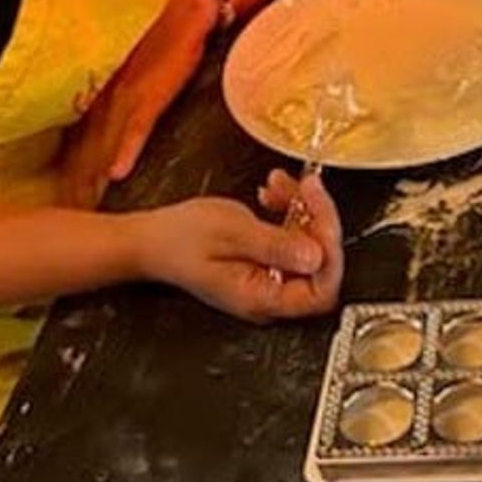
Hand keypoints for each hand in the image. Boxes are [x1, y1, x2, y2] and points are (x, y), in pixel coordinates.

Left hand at [58, 0, 216, 207]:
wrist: (185, 7)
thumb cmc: (162, 31)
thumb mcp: (130, 64)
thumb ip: (116, 89)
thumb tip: (111, 114)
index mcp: (100, 93)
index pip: (75, 139)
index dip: (66, 170)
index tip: (61, 198)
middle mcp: (106, 98)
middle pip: (82, 149)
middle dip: (74, 182)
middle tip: (67, 213)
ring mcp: (128, 98)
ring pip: (101, 145)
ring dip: (92, 177)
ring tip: (86, 207)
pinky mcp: (152, 95)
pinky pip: (135, 130)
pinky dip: (125, 152)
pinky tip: (118, 174)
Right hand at [129, 171, 343, 321]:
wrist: (151, 238)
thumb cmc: (179, 240)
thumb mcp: (231, 234)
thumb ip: (275, 246)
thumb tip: (316, 255)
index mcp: (262, 297)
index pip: (321, 289)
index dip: (330, 251)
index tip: (321, 213)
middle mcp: (269, 292)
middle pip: (319, 261)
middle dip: (317, 219)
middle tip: (306, 187)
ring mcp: (269, 275)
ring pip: (307, 242)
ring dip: (301, 208)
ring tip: (280, 184)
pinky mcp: (266, 258)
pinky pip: (292, 234)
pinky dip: (288, 209)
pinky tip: (273, 193)